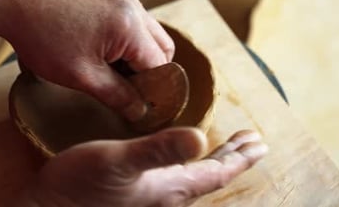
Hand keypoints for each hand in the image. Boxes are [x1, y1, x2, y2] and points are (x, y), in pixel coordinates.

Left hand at [3, 0, 173, 119]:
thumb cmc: (42, 36)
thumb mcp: (82, 76)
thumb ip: (117, 95)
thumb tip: (140, 112)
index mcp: (130, 27)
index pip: (160, 65)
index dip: (154, 90)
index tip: (142, 107)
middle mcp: (134, 7)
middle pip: (163, 47)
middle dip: (151, 72)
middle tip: (128, 91)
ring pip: (148, 34)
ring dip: (138, 56)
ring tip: (112, 73)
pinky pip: (133, 22)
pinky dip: (127, 41)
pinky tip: (103, 53)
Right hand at [16, 128, 266, 206]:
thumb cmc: (79, 187)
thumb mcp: (118, 161)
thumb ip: (159, 151)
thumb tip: (201, 139)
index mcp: (169, 188)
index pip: (216, 173)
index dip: (239, 156)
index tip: (259, 141)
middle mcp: (166, 196)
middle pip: (211, 176)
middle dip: (233, 157)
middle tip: (253, 142)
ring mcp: (150, 198)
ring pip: (195, 178)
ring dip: (214, 161)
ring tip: (227, 150)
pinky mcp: (135, 194)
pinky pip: (175, 178)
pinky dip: (188, 164)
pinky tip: (179, 160)